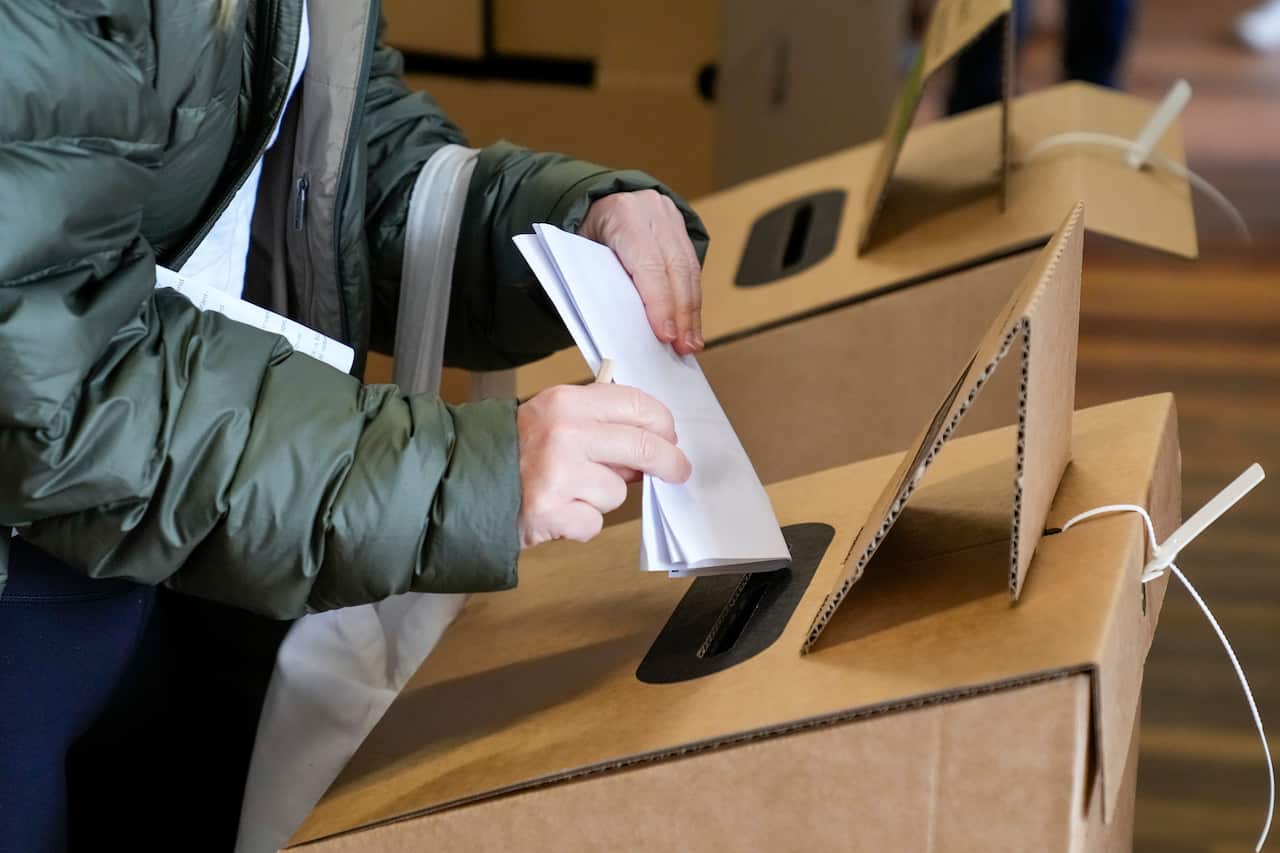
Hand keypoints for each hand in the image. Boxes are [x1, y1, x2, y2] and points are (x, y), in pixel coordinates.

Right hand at [517, 383, 691, 547]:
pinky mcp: (551, 511)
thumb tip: (652, 446)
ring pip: (617, 492)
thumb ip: (599, 425)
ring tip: (570, 490)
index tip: (670, 438)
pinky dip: (580, 523)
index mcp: (568, 402)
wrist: (461, 481)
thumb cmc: (514, 450)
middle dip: (669, 463)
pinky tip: (558, 511)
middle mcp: (566, 433)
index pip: (636, 405)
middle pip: (643, 448)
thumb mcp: (554, 417)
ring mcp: (558, 474)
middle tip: (677, 471)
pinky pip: (593, 523)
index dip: (662, 424)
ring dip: (602, 498)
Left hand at [580, 190, 703, 354]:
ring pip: (690, 270)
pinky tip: (692, 323)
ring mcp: (671, 217)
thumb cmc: (585, 237)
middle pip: (676, 268)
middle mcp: (652, 211)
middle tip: (684, 346)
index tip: (666, 335)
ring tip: (691, 342)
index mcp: (624, 215)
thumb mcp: (584, 255)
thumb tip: (623, 328)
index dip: (660, 303)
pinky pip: (693, 268)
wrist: (597, 202)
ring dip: (692, 311)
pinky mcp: (681, 228)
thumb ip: (604, 284)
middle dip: (682, 313)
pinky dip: (692, 299)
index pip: (649, 265)